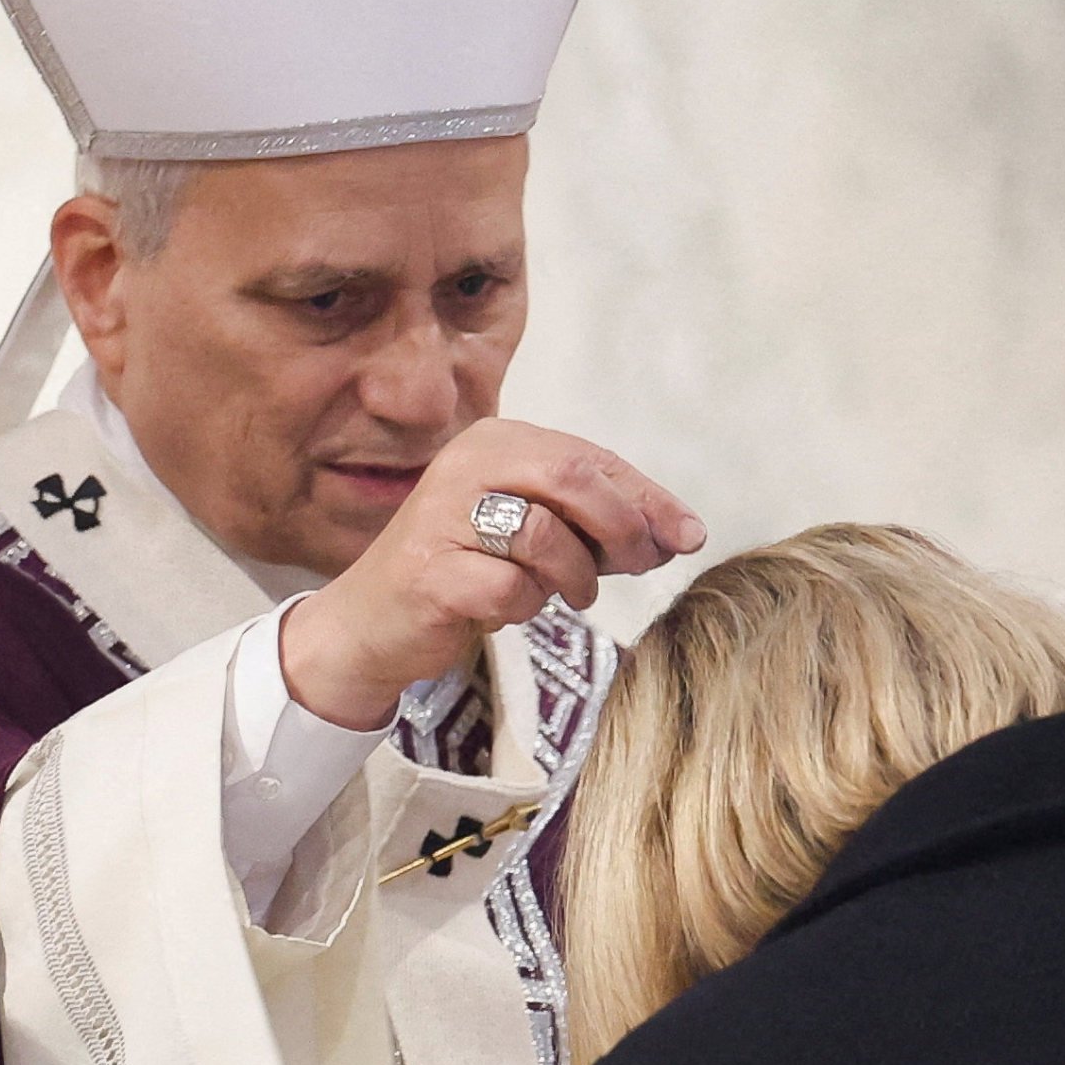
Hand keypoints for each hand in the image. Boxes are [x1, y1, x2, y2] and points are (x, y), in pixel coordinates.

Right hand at [280, 425, 701, 727]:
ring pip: (546, 535)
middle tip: (639, 564)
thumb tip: (681, 534)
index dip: (649, 498)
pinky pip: (512, 590)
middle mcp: (467, 465)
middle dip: (622, 526)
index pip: (592, 459)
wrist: (375, 623)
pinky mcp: (432, 572)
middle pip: (574, 478)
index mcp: (497, 441)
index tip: (689, 536)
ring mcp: (443, 516)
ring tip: (564, 593)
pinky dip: (525, 607)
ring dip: (573, 576)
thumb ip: (600, 526)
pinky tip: (507, 607)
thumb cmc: (466, 572)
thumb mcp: (538, 535)